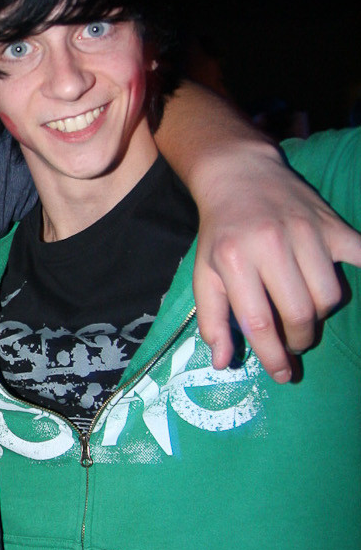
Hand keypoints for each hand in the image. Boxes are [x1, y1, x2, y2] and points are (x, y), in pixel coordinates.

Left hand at [192, 147, 360, 379]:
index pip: (259, 321)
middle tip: (293, 340)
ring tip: (307, 312)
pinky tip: (357, 285)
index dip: (273, 355)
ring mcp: (307, 232)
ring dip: (322, 314)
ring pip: (331, 295)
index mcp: (235, 260)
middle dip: (300, 339)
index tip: (282, 374)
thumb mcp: (205, 274)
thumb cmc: (220, 232)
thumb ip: (213, 319)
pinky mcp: (332, 224)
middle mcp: (272, 245)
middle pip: (301, 312)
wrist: (240, 175)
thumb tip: (225, 363)